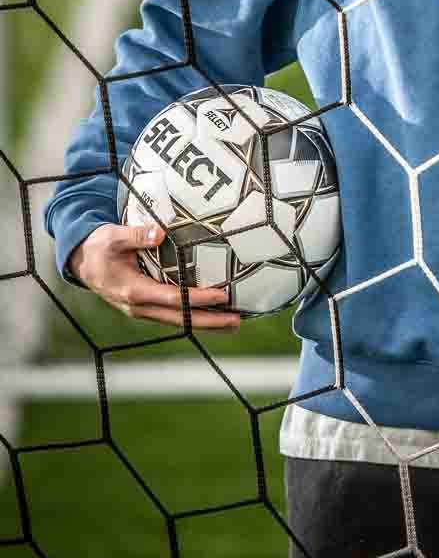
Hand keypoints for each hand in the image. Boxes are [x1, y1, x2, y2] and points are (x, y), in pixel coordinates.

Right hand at [66, 223, 241, 330]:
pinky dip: (194, 317)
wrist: (82, 263)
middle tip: (238, 321)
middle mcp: (140, 306)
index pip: (173, 298)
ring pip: (179, 321)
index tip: (222, 296)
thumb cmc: (99, 247)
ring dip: (206, 323)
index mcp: (133, 290)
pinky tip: (213, 315)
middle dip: (210, 321)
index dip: (198, 299)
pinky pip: (174, 316)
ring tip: (233, 323)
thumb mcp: (113, 236)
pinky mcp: (146, 308)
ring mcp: (143, 310)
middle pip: (181, 318)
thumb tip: (160, 233)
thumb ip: (136, 235)